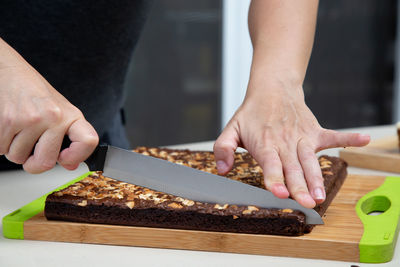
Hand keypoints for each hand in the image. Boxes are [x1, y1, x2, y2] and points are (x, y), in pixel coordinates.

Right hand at [0, 39, 97, 172]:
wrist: (8, 71)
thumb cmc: (34, 93)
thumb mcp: (58, 111)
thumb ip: (67, 138)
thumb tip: (70, 165)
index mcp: (71, 115)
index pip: (88, 141)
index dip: (78, 156)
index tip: (65, 159)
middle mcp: (54, 117)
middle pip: (45, 163)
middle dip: (33, 163)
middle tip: (30, 151)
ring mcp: (32, 119)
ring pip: (18, 158)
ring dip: (14, 149)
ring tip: (18, 129)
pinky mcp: (9, 120)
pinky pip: (1, 149)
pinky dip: (1, 143)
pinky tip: (8, 127)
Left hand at [213, 80, 369, 207]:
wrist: (272, 88)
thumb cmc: (251, 112)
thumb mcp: (231, 128)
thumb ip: (224, 148)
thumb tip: (222, 170)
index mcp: (265, 143)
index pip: (270, 164)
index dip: (275, 179)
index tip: (280, 193)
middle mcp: (285, 142)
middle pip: (293, 167)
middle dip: (300, 187)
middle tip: (307, 204)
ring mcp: (302, 136)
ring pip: (311, 159)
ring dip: (317, 177)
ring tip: (322, 195)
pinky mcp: (315, 131)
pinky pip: (334, 135)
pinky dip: (349, 138)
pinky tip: (364, 141)